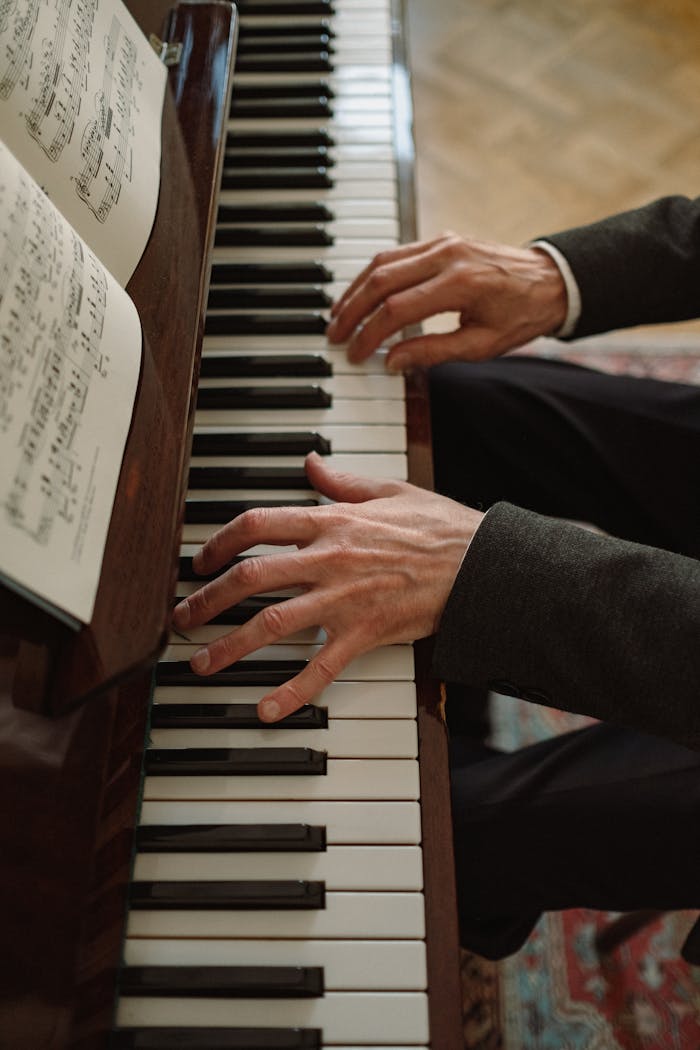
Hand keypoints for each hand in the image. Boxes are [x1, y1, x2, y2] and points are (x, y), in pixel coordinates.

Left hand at [172, 452, 482, 721]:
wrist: (481, 564)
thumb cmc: (439, 527)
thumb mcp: (389, 490)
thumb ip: (342, 481)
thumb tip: (311, 463)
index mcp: (331, 521)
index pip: (257, 524)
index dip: (219, 541)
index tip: (202, 560)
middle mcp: (328, 559)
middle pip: (250, 578)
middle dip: (207, 599)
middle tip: (181, 618)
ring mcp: (344, 599)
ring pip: (272, 624)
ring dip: (229, 646)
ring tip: (200, 664)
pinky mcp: (365, 634)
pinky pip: (321, 668)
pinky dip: (291, 692)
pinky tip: (266, 710)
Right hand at [326, 232, 567, 370]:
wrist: (552, 280)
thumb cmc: (521, 316)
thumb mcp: (482, 345)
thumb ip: (433, 352)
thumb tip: (392, 361)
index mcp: (461, 284)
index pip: (398, 309)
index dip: (370, 334)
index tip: (356, 354)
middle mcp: (448, 256)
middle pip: (382, 280)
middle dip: (353, 310)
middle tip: (335, 335)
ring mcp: (443, 243)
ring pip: (383, 261)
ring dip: (356, 289)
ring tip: (339, 316)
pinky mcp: (441, 240)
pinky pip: (397, 254)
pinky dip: (373, 275)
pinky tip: (361, 294)